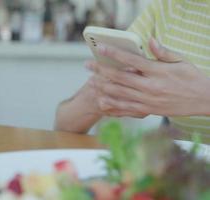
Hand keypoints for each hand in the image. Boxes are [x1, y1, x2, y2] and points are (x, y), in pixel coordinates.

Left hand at [89, 38, 209, 116]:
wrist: (204, 100)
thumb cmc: (192, 78)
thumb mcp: (181, 61)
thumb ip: (163, 52)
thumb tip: (150, 40)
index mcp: (157, 71)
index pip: (131, 61)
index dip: (114, 53)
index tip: (101, 48)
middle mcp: (150, 87)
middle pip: (120, 78)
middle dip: (101, 71)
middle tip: (88, 66)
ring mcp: (148, 100)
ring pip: (119, 94)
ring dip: (103, 87)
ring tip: (91, 82)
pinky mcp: (148, 110)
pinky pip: (126, 109)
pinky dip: (112, 105)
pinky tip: (101, 101)